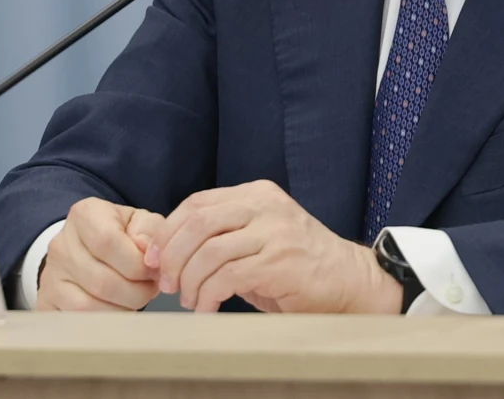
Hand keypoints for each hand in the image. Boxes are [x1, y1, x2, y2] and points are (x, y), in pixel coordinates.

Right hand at [36, 198, 164, 311]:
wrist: (85, 249)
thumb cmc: (118, 236)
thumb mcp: (138, 222)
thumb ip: (151, 231)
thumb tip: (151, 256)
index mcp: (85, 215)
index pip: (109, 242)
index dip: (137, 263)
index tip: (153, 270)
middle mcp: (61, 245)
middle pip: (102, 281)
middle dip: (137, 292)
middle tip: (150, 289)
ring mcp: (50, 276)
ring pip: (88, 307)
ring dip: (122, 309)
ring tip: (135, 298)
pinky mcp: (47, 303)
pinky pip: (77, 322)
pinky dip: (105, 323)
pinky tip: (117, 310)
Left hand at [145, 180, 400, 313]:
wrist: (349, 281)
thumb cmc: (298, 266)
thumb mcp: (259, 237)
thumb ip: (223, 234)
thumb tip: (167, 250)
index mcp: (257, 194)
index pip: (197, 203)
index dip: (169, 231)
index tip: (154, 259)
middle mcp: (265, 206)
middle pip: (198, 223)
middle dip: (172, 256)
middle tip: (166, 283)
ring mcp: (275, 232)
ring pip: (209, 251)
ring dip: (190, 281)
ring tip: (190, 301)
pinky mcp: (280, 263)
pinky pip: (228, 277)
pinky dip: (208, 296)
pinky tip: (207, 309)